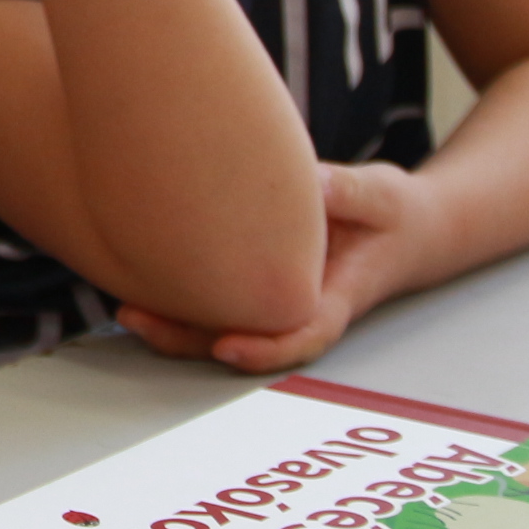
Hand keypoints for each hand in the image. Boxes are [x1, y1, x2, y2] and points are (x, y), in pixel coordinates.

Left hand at [117, 162, 434, 371]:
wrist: (405, 230)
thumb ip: (346, 191)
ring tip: (122, 308)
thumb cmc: (392, 215)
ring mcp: (275, 301)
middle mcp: (299, 308)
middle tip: (137, 320)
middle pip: (243, 340)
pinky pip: (218, 301)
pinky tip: (136, 279)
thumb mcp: (380, 196)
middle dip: (189, 339)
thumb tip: (311, 181)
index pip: (301, 335)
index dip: (265, 348)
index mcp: (336, 297)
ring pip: (222, 327)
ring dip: (173, 324)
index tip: (227, 346)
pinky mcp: (257, 285)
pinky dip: (179, 297)